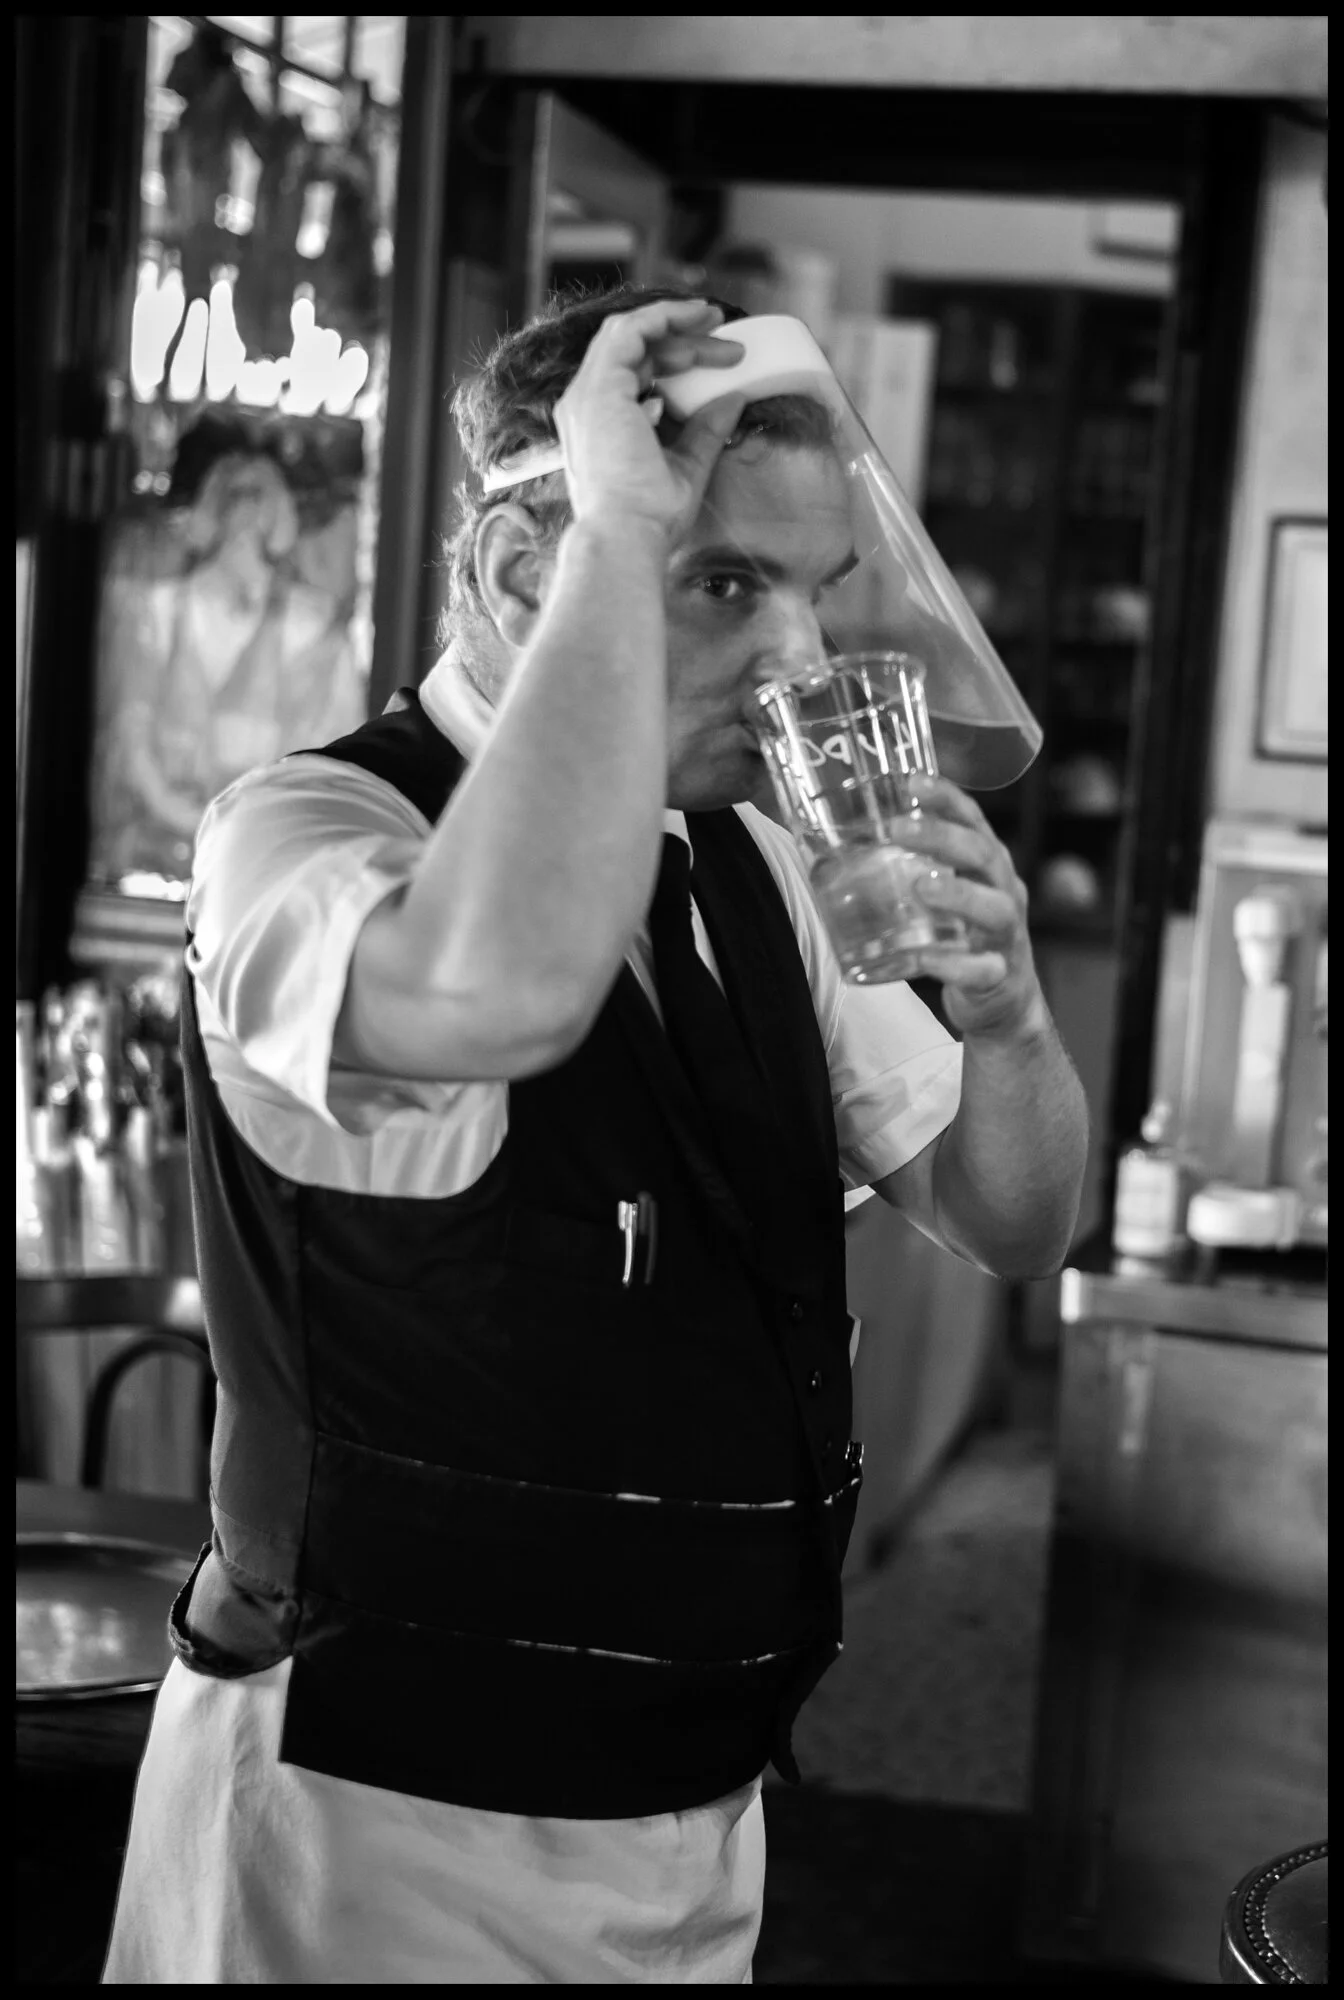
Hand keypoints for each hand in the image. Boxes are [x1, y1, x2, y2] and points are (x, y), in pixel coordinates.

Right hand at [552, 299, 744, 544]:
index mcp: (598, 424)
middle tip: (728, 344)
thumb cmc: (649, 518)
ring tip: (717, 323)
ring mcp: (588, 394)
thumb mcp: (687, 466)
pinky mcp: (601, 388)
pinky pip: (631, 331)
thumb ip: (705, 431)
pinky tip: (697, 318)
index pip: (632, 372)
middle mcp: (586, 405)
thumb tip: (735, 401)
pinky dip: (663, 318)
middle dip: (681, 339)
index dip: (673, 357)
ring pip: (630, 334)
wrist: (627, 536)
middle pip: (633, 349)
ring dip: (675, 324)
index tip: (715, 358)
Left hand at [892, 778, 1047, 1042]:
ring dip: (958, 894)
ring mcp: (1006, 935)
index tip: (912, 780)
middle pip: (983, 854)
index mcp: (989, 865)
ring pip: (993, 909)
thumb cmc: (964, 934)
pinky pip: (978, 969)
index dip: (947, 797)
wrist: (1003, 998)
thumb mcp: (946, 892)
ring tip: (921, 885)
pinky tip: (922, 957)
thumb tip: (844, 840)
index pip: (973, 820)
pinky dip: (951, 964)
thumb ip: (911, 866)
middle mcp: (1004, 892)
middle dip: (943, 837)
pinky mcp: (998, 976)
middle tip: (898, 828)